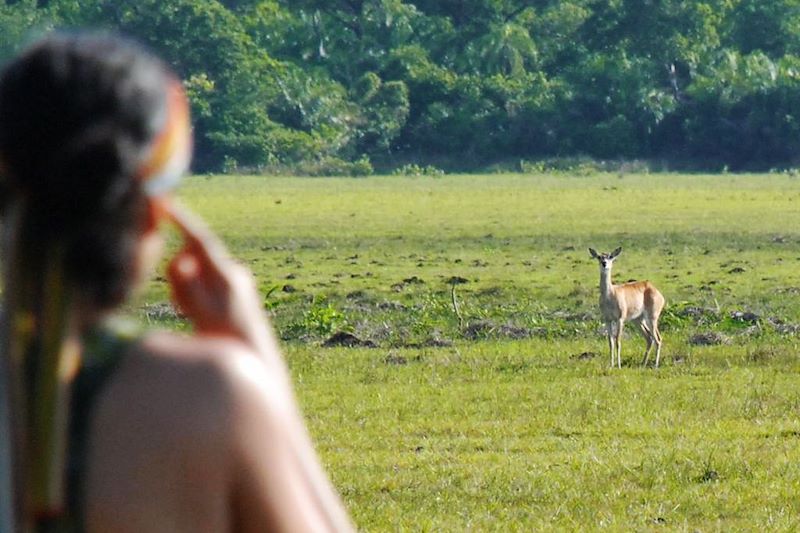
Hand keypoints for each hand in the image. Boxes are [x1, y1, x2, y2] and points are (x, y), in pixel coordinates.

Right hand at [165, 201, 271, 354]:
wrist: (254, 360)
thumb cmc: (227, 343)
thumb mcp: (203, 316)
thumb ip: (189, 287)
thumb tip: (181, 260)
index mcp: (227, 276)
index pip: (200, 240)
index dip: (182, 221)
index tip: (164, 203)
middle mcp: (233, 272)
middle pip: (192, 256)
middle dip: (178, 273)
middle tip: (181, 307)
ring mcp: (234, 280)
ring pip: (194, 271)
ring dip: (185, 289)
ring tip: (194, 317)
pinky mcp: (232, 289)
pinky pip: (202, 283)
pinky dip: (193, 296)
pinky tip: (201, 318)